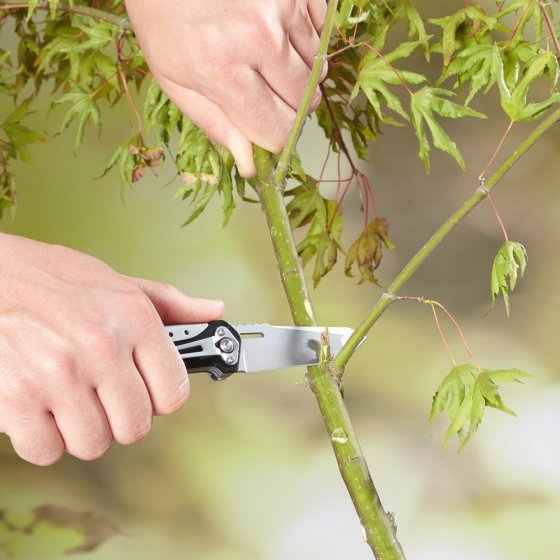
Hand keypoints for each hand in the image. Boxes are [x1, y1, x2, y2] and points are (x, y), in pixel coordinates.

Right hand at [0, 233, 223, 464]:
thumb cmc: (57, 280)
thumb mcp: (120, 283)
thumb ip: (172, 305)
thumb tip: (215, 313)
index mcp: (134, 319)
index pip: (174, 393)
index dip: (161, 399)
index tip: (148, 393)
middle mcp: (102, 347)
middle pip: (136, 426)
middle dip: (123, 418)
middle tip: (104, 397)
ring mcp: (58, 375)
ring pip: (94, 443)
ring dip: (83, 429)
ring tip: (70, 399)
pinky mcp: (16, 398)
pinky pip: (47, 451)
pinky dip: (44, 438)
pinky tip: (42, 408)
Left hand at [125, 0, 327, 176]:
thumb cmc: (163, 14)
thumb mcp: (173, 76)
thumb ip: (214, 123)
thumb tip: (250, 164)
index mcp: (222, 71)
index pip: (277, 132)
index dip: (274, 138)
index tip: (264, 129)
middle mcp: (259, 40)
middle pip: (303, 105)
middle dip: (288, 109)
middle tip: (263, 91)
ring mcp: (283, 7)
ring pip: (317, 71)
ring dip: (298, 76)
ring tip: (267, 58)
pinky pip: (322, 34)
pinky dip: (306, 42)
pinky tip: (279, 32)